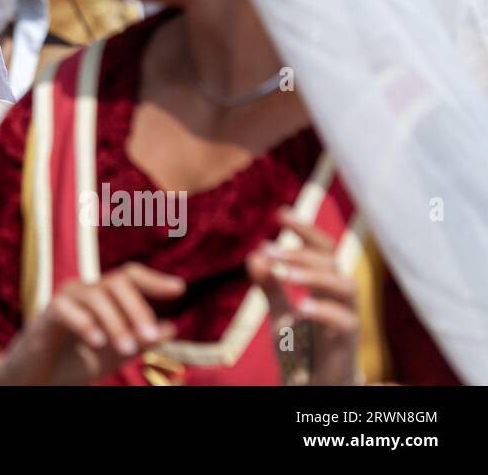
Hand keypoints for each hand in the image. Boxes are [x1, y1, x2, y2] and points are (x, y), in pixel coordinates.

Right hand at [0, 263, 184, 385]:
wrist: (39, 377)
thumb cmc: (76, 361)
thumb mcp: (116, 354)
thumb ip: (141, 340)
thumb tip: (172, 326)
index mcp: (105, 297)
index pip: (130, 276)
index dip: (154, 280)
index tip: (179, 289)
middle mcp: (86, 291)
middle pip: (117, 283)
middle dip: (138, 309)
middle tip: (151, 337)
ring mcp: (65, 299)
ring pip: (96, 296)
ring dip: (116, 323)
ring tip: (127, 349)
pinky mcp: (46, 313)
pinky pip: (67, 309)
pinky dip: (85, 324)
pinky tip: (97, 343)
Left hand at [247, 207, 358, 385]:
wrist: (314, 390)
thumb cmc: (302, 352)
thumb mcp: (279, 316)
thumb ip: (269, 287)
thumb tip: (254, 254)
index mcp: (327, 288)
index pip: (323, 249)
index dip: (306, 229)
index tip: (280, 213)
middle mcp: (342, 300)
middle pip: (332, 263)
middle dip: (300, 252)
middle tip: (268, 249)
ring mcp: (349, 321)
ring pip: (345, 286)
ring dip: (313, 274)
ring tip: (282, 273)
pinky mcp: (348, 345)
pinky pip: (346, 322)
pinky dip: (324, 310)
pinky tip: (300, 306)